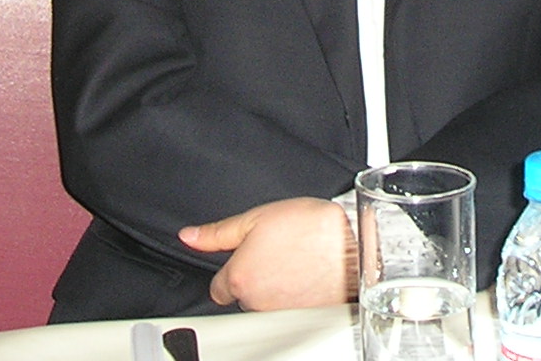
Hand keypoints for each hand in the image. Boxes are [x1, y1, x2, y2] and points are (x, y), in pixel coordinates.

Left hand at [178, 198, 355, 309]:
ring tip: (292, 264)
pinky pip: (286, 313)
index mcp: (238, 276)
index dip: (233, 270)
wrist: (351, 248)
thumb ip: (217, 232)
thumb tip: (189, 236)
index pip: (218, 287)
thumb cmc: (310, 229)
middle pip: (242, 297)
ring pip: (264, 305)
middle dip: (254, 279)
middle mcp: (254, 301)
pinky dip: (292, 299)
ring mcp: (277, 314)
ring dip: (272, 290)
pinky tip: (303, 279)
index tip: (248, 260)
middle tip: (275, 256)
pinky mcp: (299, 322)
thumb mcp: (257, 218)